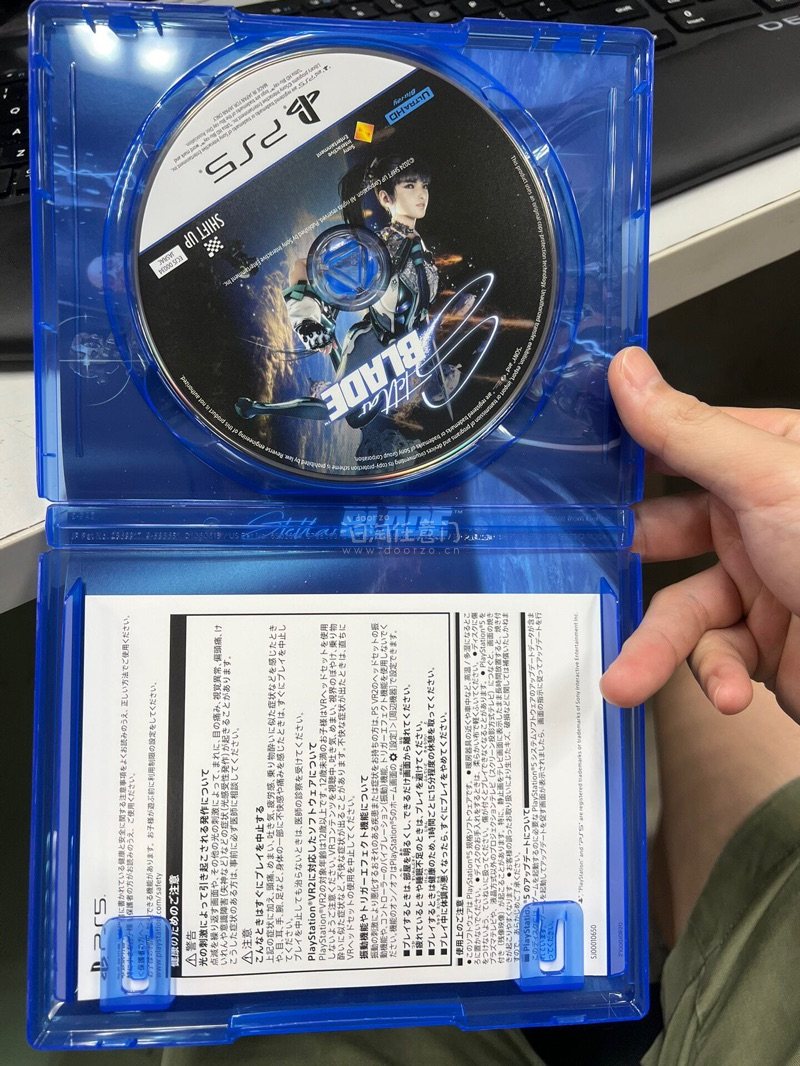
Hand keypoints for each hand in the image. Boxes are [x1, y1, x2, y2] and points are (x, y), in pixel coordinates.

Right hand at [601, 347, 799, 719]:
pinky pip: (715, 658)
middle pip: (667, 533)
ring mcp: (762, 584)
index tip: (569, 465)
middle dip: (627, 562)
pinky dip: (716, 678)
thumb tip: (627, 373)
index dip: (625, 456)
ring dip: (657, 649)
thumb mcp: (767, 481)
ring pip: (682, 610)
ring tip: (628, 677)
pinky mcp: (764, 646)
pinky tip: (730, 690)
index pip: (680, 446)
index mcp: (767, 463)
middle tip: (583, 568)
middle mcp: (761, 520)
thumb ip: (688, 431)